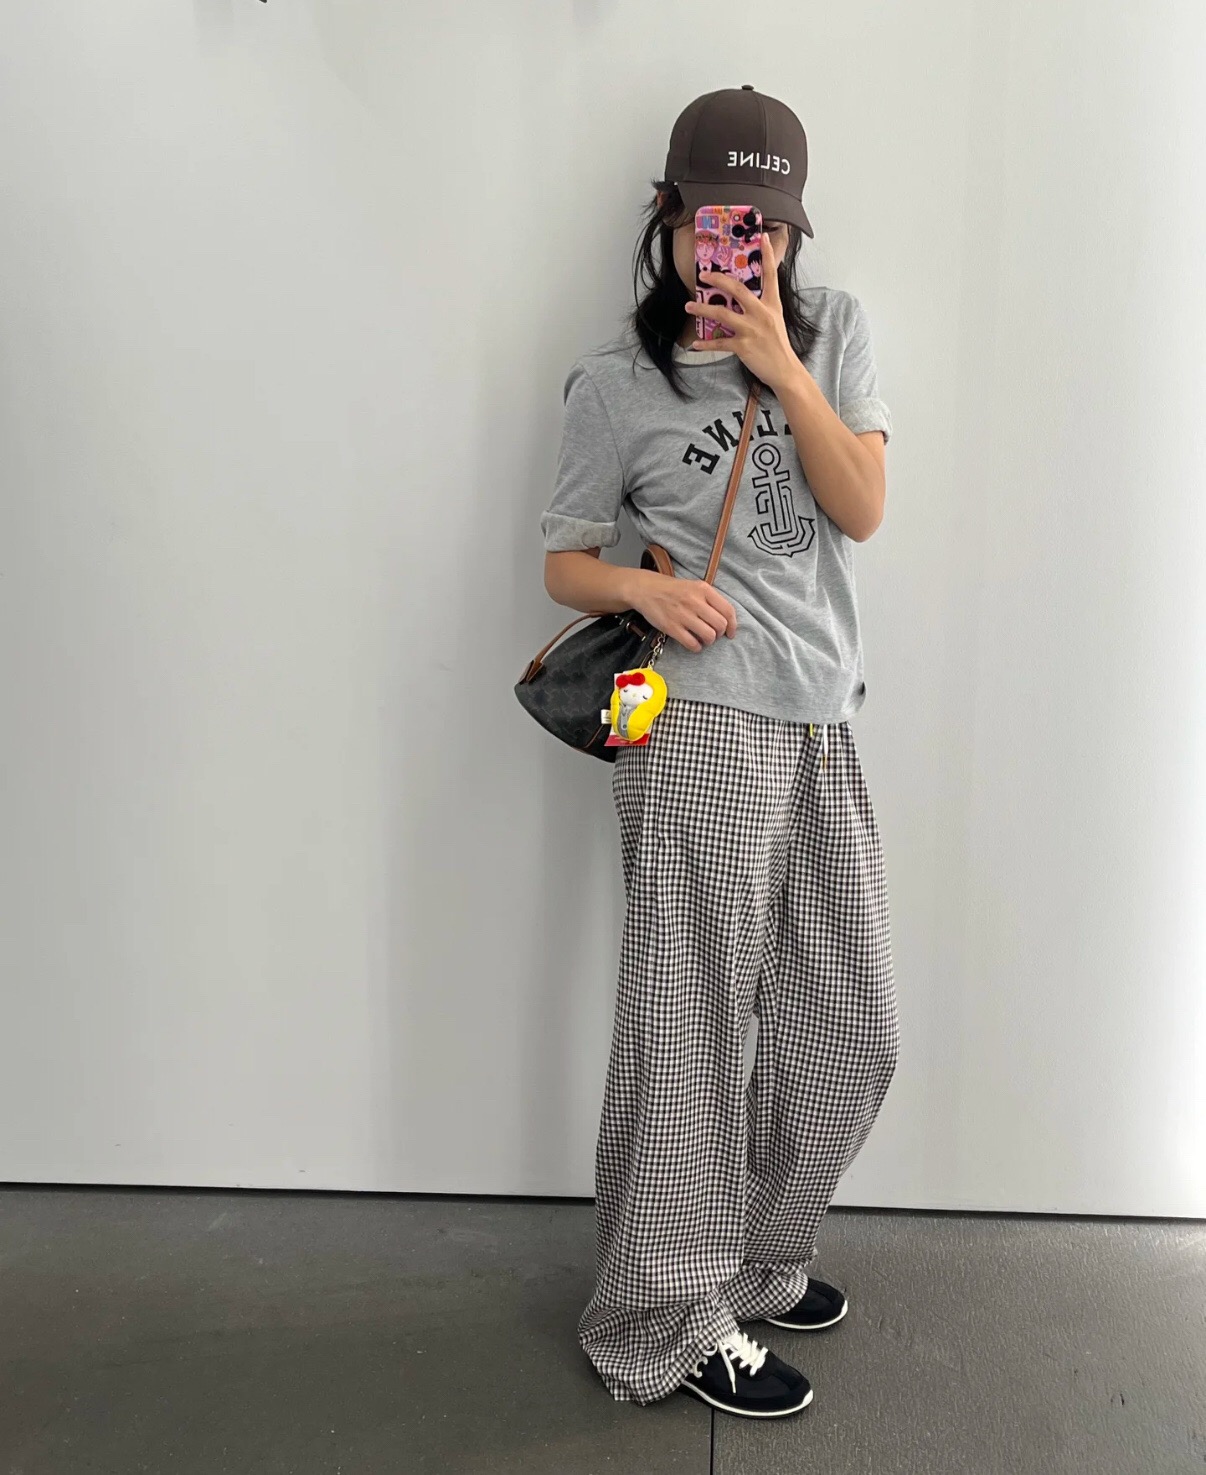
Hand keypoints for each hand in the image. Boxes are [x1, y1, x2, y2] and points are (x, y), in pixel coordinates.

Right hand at [630, 570, 736, 652]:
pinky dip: (696, 647)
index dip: (733, 625)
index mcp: (703, 589)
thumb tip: (726, 620)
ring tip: (703, 639)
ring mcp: (682, 615)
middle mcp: (694, 601)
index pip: (728, 610)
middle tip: (713, 634)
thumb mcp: (694, 586)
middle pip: (720, 625)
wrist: (646, 589)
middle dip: (719, 634)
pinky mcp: (671, 627)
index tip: (731, 633)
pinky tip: (694, 643)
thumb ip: (710, 599)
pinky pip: (692, 643)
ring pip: (708, 636)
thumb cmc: (672, 589)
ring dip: (709, 641)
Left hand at [684, 228, 800, 393]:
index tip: (763, 237)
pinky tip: (695, 344)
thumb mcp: (775, 320)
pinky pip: (720, 343)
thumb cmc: (777, 345)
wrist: (785, 370)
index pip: (771, 275)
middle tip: (703, 275)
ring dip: (702, 310)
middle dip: (718, 280)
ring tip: (688, 307)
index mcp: (772, 305)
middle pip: (738, 290)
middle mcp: (762, 314)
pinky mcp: (743, 347)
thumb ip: (762, 306)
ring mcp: (752, 330)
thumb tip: (743, 298)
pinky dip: (706, 344)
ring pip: (722, 315)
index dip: (767, 255)